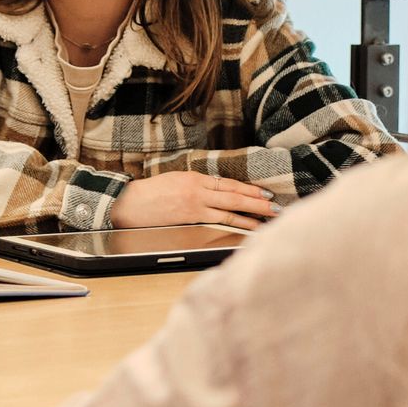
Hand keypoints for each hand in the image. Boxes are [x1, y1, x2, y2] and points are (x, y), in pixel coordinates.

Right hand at [110, 171, 280, 232]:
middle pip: (235, 196)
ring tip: (269, 217)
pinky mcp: (191, 219)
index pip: (229, 184)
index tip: (265, 193)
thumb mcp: (177, 180)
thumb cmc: (151, 193)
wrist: (131, 204)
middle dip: (258, 202)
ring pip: (230, 210)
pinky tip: (248, 227)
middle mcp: (198, 191)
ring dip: (252, 214)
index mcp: (196, 178)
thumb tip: (219, 193)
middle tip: (277, 206)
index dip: (249, 189)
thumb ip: (199, 186)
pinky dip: (236, 224)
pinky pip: (219, 222)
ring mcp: (195, 206)